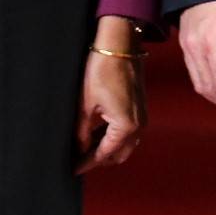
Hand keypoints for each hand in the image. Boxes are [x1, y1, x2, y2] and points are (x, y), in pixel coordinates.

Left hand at [75, 17, 146, 173]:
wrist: (120, 44)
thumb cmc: (102, 70)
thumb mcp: (86, 104)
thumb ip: (82, 131)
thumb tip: (78, 148)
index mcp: (125, 127)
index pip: (103, 154)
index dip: (86, 163)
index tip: (73, 169)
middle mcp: (138, 125)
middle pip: (118, 155)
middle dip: (99, 159)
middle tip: (78, 159)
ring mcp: (142, 117)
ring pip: (125, 144)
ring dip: (107, 148)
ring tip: (85, 146)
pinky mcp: (140, 108)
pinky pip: (129, 131)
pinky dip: (114, 136)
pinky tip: (97, 132)